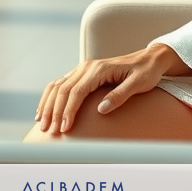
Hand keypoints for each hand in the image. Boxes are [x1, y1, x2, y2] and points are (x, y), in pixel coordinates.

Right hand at [35, 43, 189, 133]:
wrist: (149, 59)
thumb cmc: (146, 72)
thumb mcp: (139, 84)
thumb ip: (120, 95)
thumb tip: (101, 109)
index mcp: (99, 69)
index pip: (77, 92)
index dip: (69, 111)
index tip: (65, 129)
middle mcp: (87, 67)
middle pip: (63, 90)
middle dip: (54, 112)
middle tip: (50, 132)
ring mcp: (83, 69)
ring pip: (58, 86)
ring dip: (48, 105)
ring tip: (42, 124)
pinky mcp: (83, 73)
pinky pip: (61, 84)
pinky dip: (50, 97)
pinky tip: (45, 110)